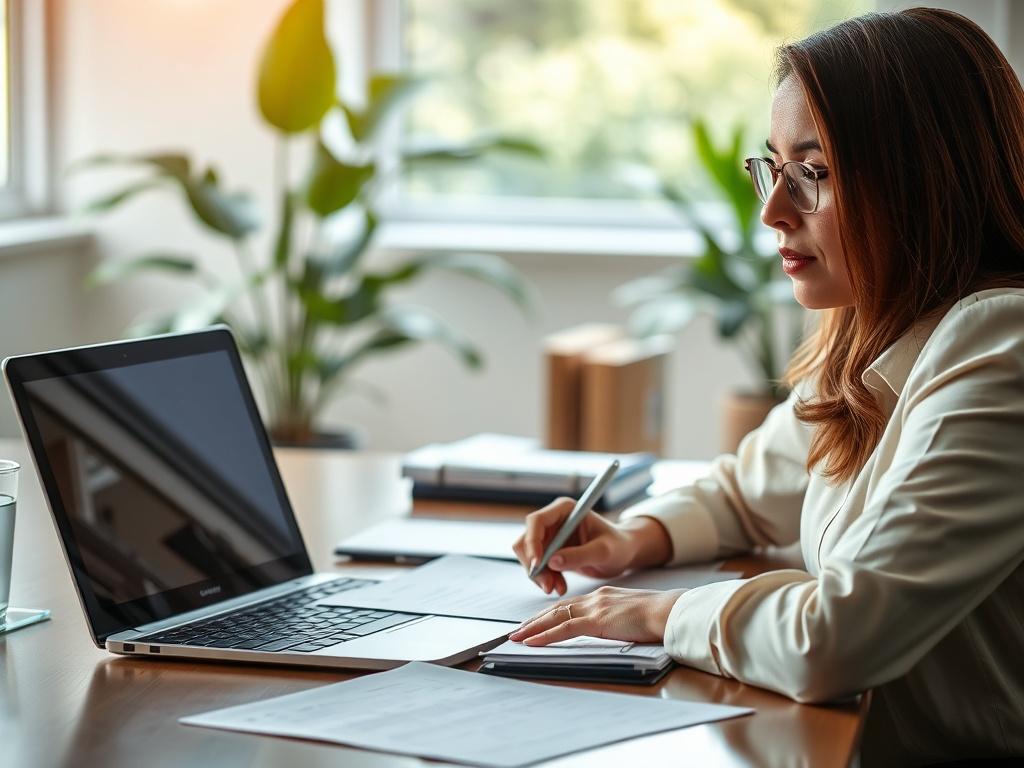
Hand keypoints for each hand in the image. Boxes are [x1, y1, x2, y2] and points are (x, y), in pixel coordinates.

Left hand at [507, 586, 685, 644]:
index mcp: (604, 596)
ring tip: (517, 637)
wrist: (671, 612)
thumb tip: (612, 629)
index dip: (550, 614)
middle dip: (535, 620)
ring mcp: (596, 607)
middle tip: (517, 630)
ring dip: (533, 627)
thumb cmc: (659, 617)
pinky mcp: (598, 620)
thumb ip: (617, 619)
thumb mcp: (633, 615)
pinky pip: (565, 629)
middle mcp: (596, 597)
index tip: (536, 621)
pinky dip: (545, 635)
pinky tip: (532, 642)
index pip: (570, 605)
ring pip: (556, 617)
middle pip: (557, 608)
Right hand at [512, 498, 672, 595]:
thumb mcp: (603, 552)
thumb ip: (579, 555)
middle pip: (527, 540)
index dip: (532, 543)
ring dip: (539, 575)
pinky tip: (560, 586)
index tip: (537, 566)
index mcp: (565, 509)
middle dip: (534, 565)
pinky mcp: (549, 550)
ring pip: (528, 555)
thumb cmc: (618, 546)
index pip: (536, 521)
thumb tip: (552, 562)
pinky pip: (536, 565)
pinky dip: (544, 578)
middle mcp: (553, 519)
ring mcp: (550, 534)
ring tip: (558, 588)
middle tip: (549, 586)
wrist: (623, 553)